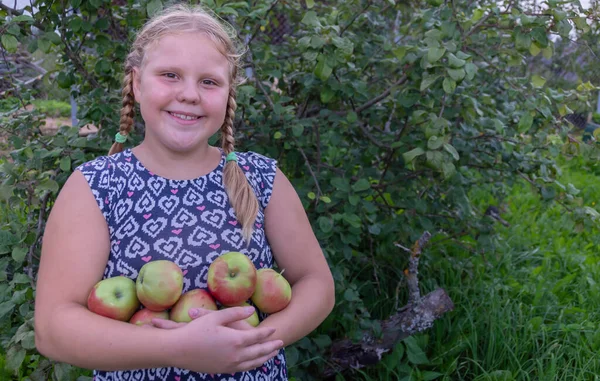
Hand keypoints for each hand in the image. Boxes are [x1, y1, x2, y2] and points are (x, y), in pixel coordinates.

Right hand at [162, 306, 282, 373]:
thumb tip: (252, 310)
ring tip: (272, 354)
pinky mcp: (222, 370)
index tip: (275, 329)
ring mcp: (229, 365)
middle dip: (271, 347)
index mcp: (235, 340)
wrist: (178, 350)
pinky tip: (254, 362)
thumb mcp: (216, 316)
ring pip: (253, 363)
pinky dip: (252, 365)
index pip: (257, 337)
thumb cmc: (196, 330)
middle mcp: (236, 355)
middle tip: (281, 342)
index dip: (267, 333)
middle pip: (259, 351)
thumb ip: (236, 313)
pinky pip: (243, 369)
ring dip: (264, 358)